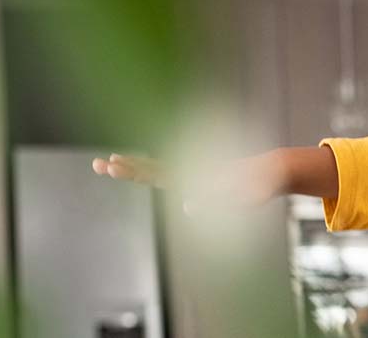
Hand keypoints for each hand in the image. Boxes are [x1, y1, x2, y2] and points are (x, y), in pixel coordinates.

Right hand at [92, 152, 288, 209]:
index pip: (156, 174)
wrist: (270, 170)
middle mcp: (191, 172)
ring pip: (155, 169)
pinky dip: (149, 170)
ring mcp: (193, 174)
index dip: (133, 171)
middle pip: (150, 169)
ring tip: (109, 162)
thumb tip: (186, 206)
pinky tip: (133, 167)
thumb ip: (218, 200)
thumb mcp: (240, 195)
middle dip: (124, 168)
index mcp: (197, 176)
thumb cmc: (258, 185)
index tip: (112, 166)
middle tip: (97, 164)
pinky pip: (169, 174)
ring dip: (132, 166)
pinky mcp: (198, 178)